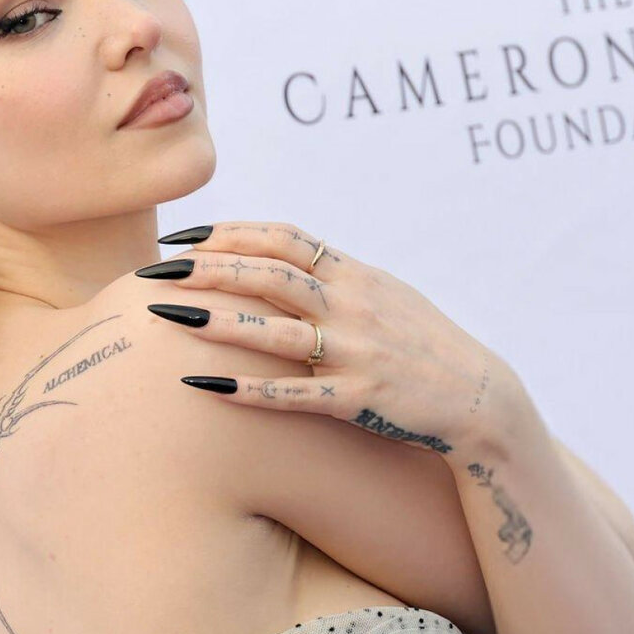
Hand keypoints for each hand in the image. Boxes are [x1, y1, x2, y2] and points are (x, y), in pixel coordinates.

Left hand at [137, 219, 523, 459]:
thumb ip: (333, 274)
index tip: (183, 239)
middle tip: (156, 272)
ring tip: (166, 317)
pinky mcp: (358, 400)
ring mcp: (356, 353)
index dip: (229, 234)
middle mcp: (353, 306)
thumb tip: (277, 256)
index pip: (284, 239)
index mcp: (355, 275)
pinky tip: (205, 386)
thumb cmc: (421, 344)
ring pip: (275, 331)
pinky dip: (248, 389)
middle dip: (208, 269)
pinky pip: (293, 394)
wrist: (477, 398)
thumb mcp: (383, 293)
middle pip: (270, 275)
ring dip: (217, 322)